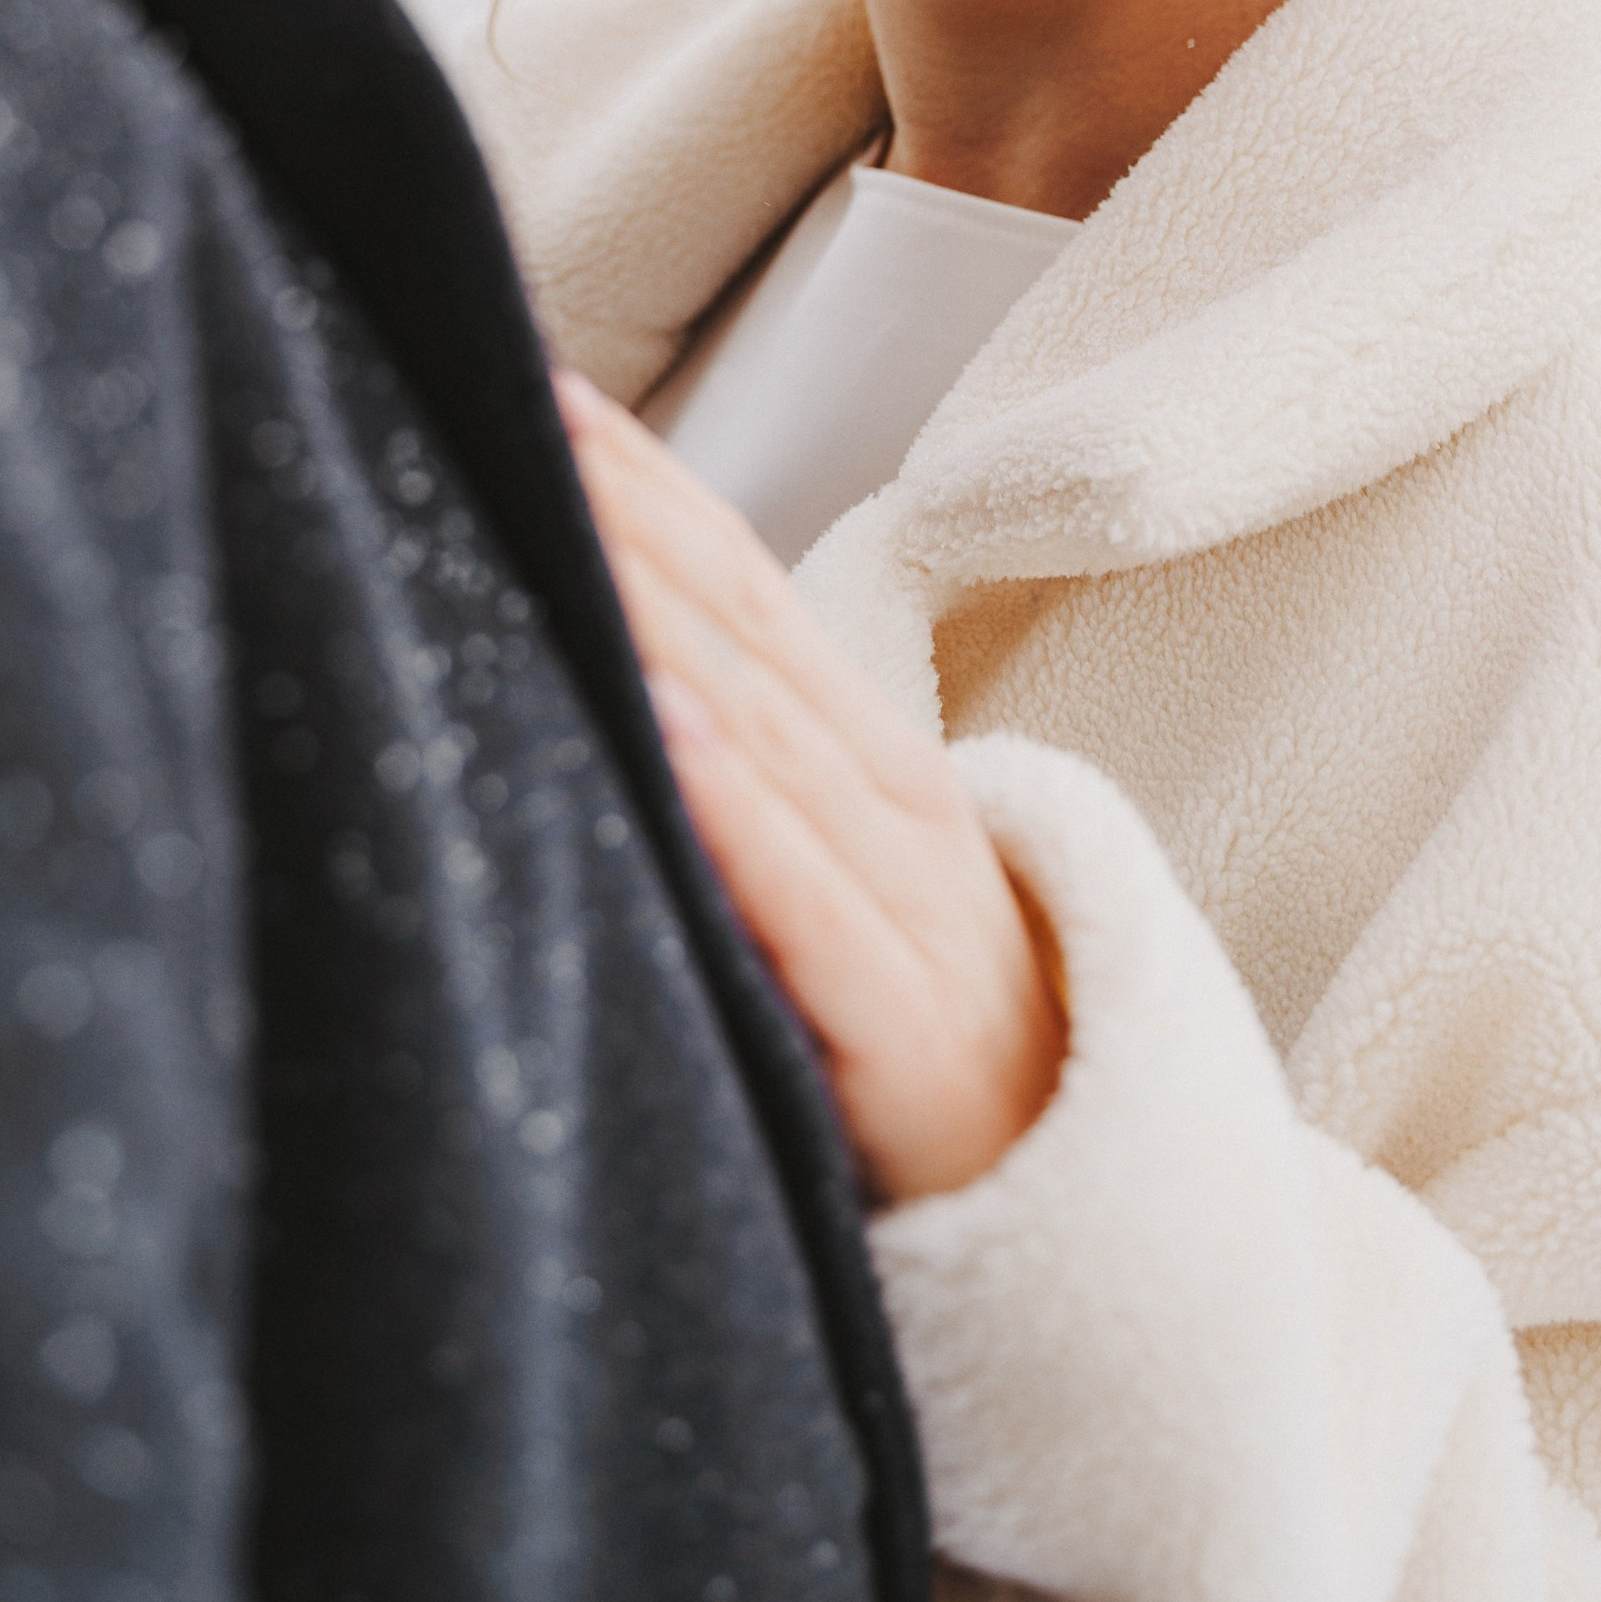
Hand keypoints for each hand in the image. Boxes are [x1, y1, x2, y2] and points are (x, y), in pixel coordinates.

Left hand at [555, 371, 1067, 1205]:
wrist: (1089, 1219)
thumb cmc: (922, 1046)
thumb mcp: (838, 894)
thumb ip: (747, 797)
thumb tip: (604, 696)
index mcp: (867, 760)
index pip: (741, 582)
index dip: (646, 479)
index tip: (536, 382)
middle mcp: (891, 801)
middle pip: (739, 624)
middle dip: (625, 507)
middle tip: (511, 395)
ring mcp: (904, 902)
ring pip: (761, 730)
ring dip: (656, 611)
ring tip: (559, 508)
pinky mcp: (895, 1024)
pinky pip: (806, 900)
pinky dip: (735, 807)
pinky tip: (663, 728)